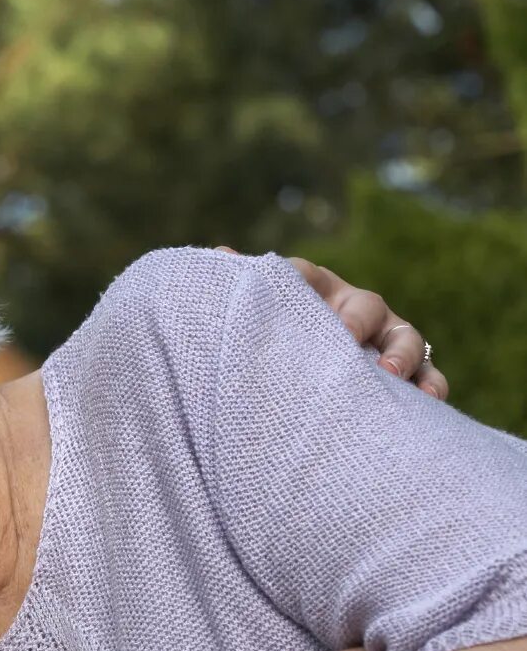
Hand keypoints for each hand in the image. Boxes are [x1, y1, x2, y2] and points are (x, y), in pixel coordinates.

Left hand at [216, 248, 448, 399]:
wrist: (295, 378)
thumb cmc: (272, 337)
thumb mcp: (254, 315)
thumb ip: (239, 288)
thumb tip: (220, 252)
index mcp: (313, 291)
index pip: (306, 277)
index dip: (303, 282)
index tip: (302, 296)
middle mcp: (355, 311)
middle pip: (367, 306)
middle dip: (357, 322)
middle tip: (345, 341)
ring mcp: (385, 342)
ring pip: (407, 340)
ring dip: (402, 355)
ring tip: (389, 374)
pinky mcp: (405, 374)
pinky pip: (428, 376)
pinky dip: (431, 385)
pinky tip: (426, 399)